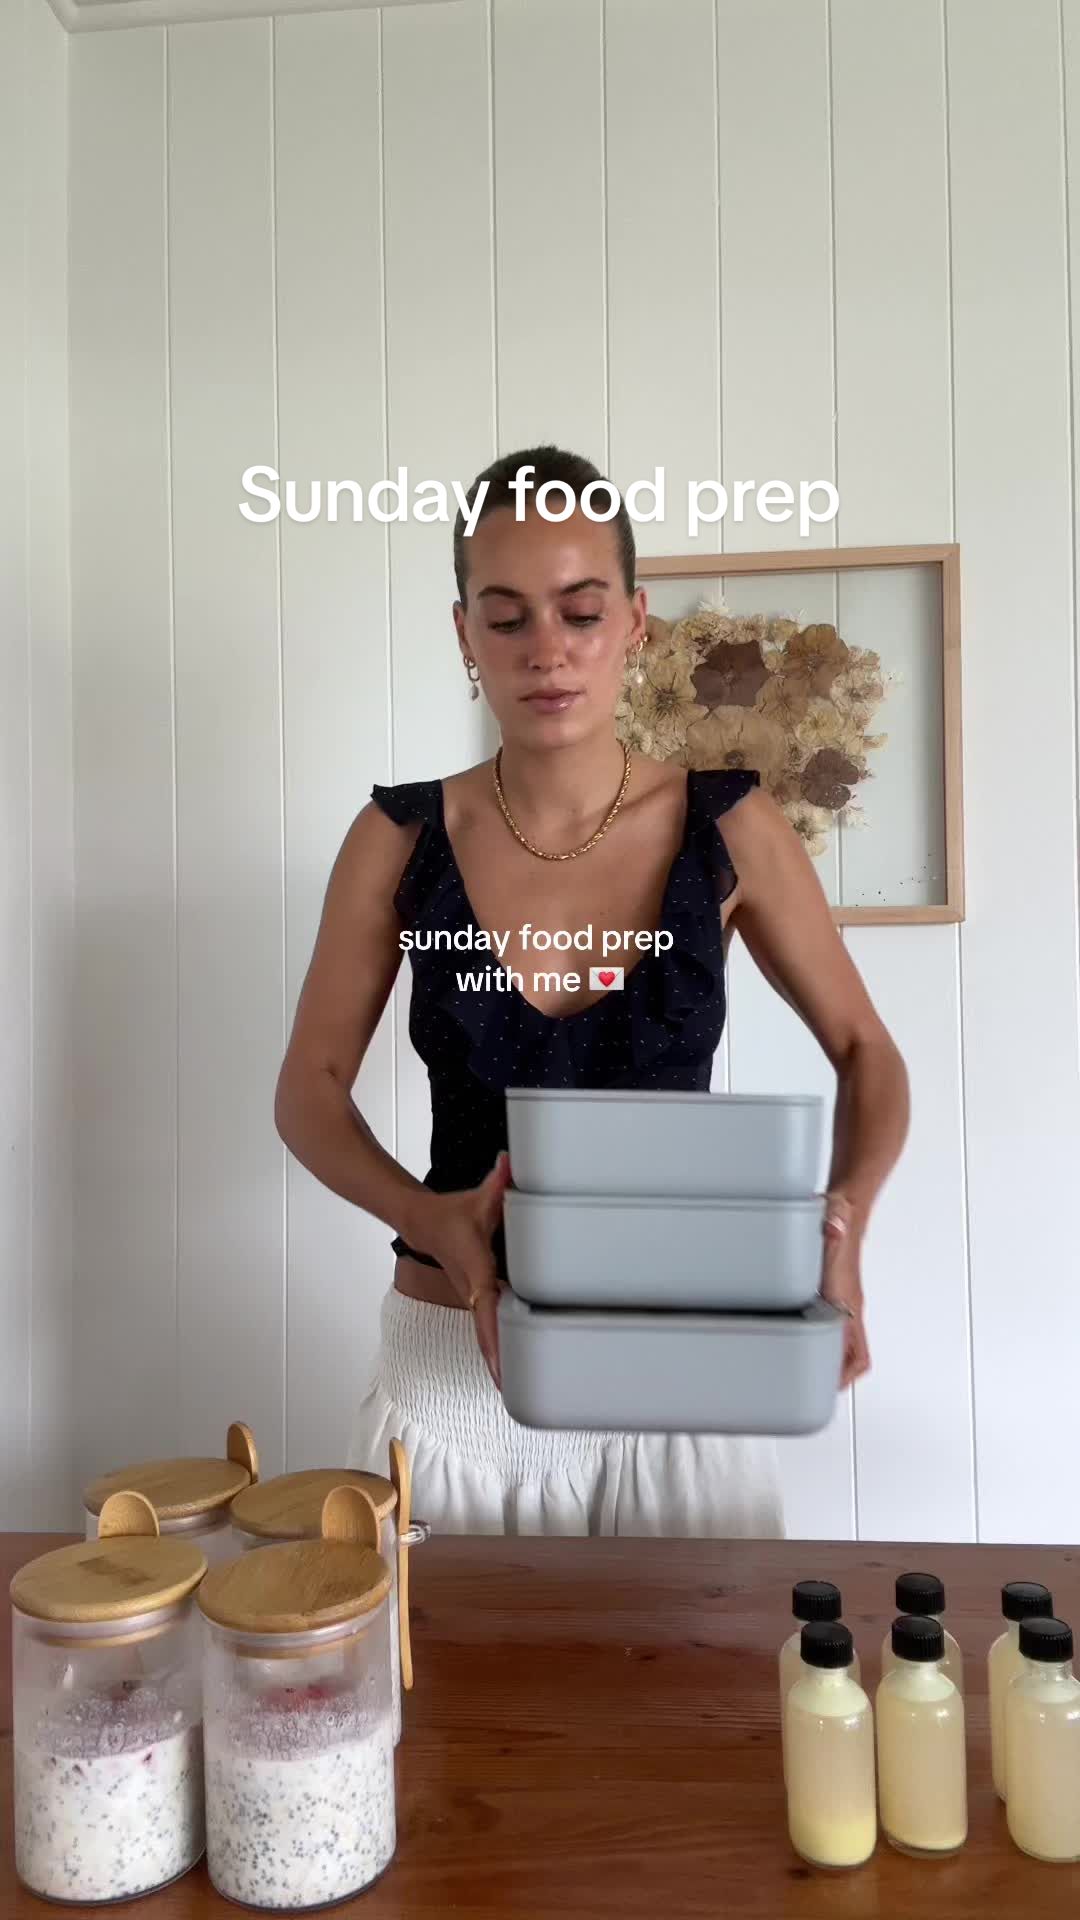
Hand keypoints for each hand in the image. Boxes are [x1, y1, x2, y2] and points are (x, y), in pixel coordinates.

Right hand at [403, 1153, 512, 1386]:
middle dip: (499, 1364)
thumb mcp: (478, 1199)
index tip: (500, 1366)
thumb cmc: (452, 1214)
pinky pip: (489, 1326)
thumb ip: (497, 1183)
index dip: (494, 1338)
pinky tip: (512, 1366)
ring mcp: (473, 1298)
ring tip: (516, 1391)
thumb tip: (509, 1163)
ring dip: (499, 1359)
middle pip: (488, 1335)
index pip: (487, 1310)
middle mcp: (474, 1290)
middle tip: (513, 1395)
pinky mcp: (476, 1299)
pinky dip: (498, 1345)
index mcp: (477, 1271)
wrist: (422, 1223)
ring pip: (487, 1334)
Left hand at [819, 1192, 869, 1389]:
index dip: (844, 1372)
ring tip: (809, 1377)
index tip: (830, 1387)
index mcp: (848, 1297)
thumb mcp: (834, 1219)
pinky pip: (836, 1331)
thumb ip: (833, 1223)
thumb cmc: (839, 1218)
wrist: (846, 1210)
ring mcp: (845, 1303)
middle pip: (855, 1357)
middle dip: (839, 1379)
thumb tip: (833, 1225)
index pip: (855, 1347)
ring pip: (847, 1347)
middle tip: (816, 1391)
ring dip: (833, 1364)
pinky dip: (825, 1344)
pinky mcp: (836, 1297)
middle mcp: (850, 1305)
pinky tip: (801, 1341)